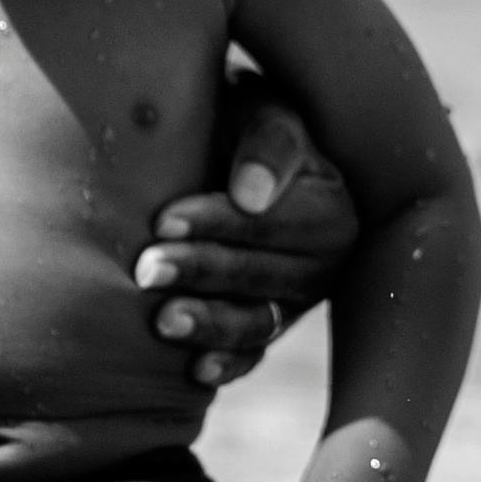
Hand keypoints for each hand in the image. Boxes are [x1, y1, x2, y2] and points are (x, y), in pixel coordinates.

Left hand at [134, 73, 362, 386]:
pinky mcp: (270, 327)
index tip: (163, 221)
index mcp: (334, 206)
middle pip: (263, 274)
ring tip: (161, 321)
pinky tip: (194, 371)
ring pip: (258, 321)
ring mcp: (299, 301)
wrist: (229, 145)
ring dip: (210, 324)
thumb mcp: (266, 110)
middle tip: (145, 269)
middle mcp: (327, 262)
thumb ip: (268, 142)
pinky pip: (253, 355)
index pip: (274, 221)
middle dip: (202, 271)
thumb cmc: (244, 120)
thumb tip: (250, 195)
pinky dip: (226, 364)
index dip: (219, 222)